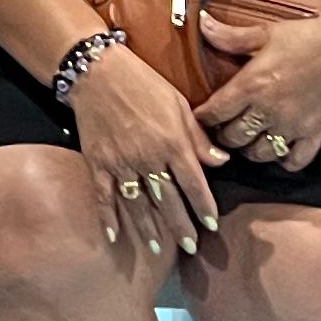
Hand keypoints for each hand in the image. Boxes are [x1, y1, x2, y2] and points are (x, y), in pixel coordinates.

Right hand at [65, 44, 219, 254]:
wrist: (97, 72)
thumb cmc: (143, 83)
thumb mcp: (179, 104)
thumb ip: (199, 137)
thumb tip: (223, 162)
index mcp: (172, 143)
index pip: (194, 184)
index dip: (204, 207)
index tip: (211, 225)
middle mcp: (149, 158)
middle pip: (168, 201)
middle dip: (181, 226)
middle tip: (190, 247)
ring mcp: (121, 163)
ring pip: (139, 205)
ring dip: (149, 229)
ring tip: (159, 248)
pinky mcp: (98, 163)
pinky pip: (104, 196)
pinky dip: (109, 217)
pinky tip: (115, 235)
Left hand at [193, 11, 320, 174]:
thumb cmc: (305, 38)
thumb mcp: (264, 32)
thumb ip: (230, 36)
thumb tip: (200, 22)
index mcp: (252, 84)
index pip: (215, 112)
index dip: (203, 117)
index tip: (203, 115)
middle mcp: (269, 110)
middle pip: (233, 138)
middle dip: (224, 134)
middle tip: (225, 126)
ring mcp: (293, 126)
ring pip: (259, 154)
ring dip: (250, 148)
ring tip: (250, 137)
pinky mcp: (314, 135)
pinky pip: (293, 162)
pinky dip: (284, 160)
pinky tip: (279, 148)